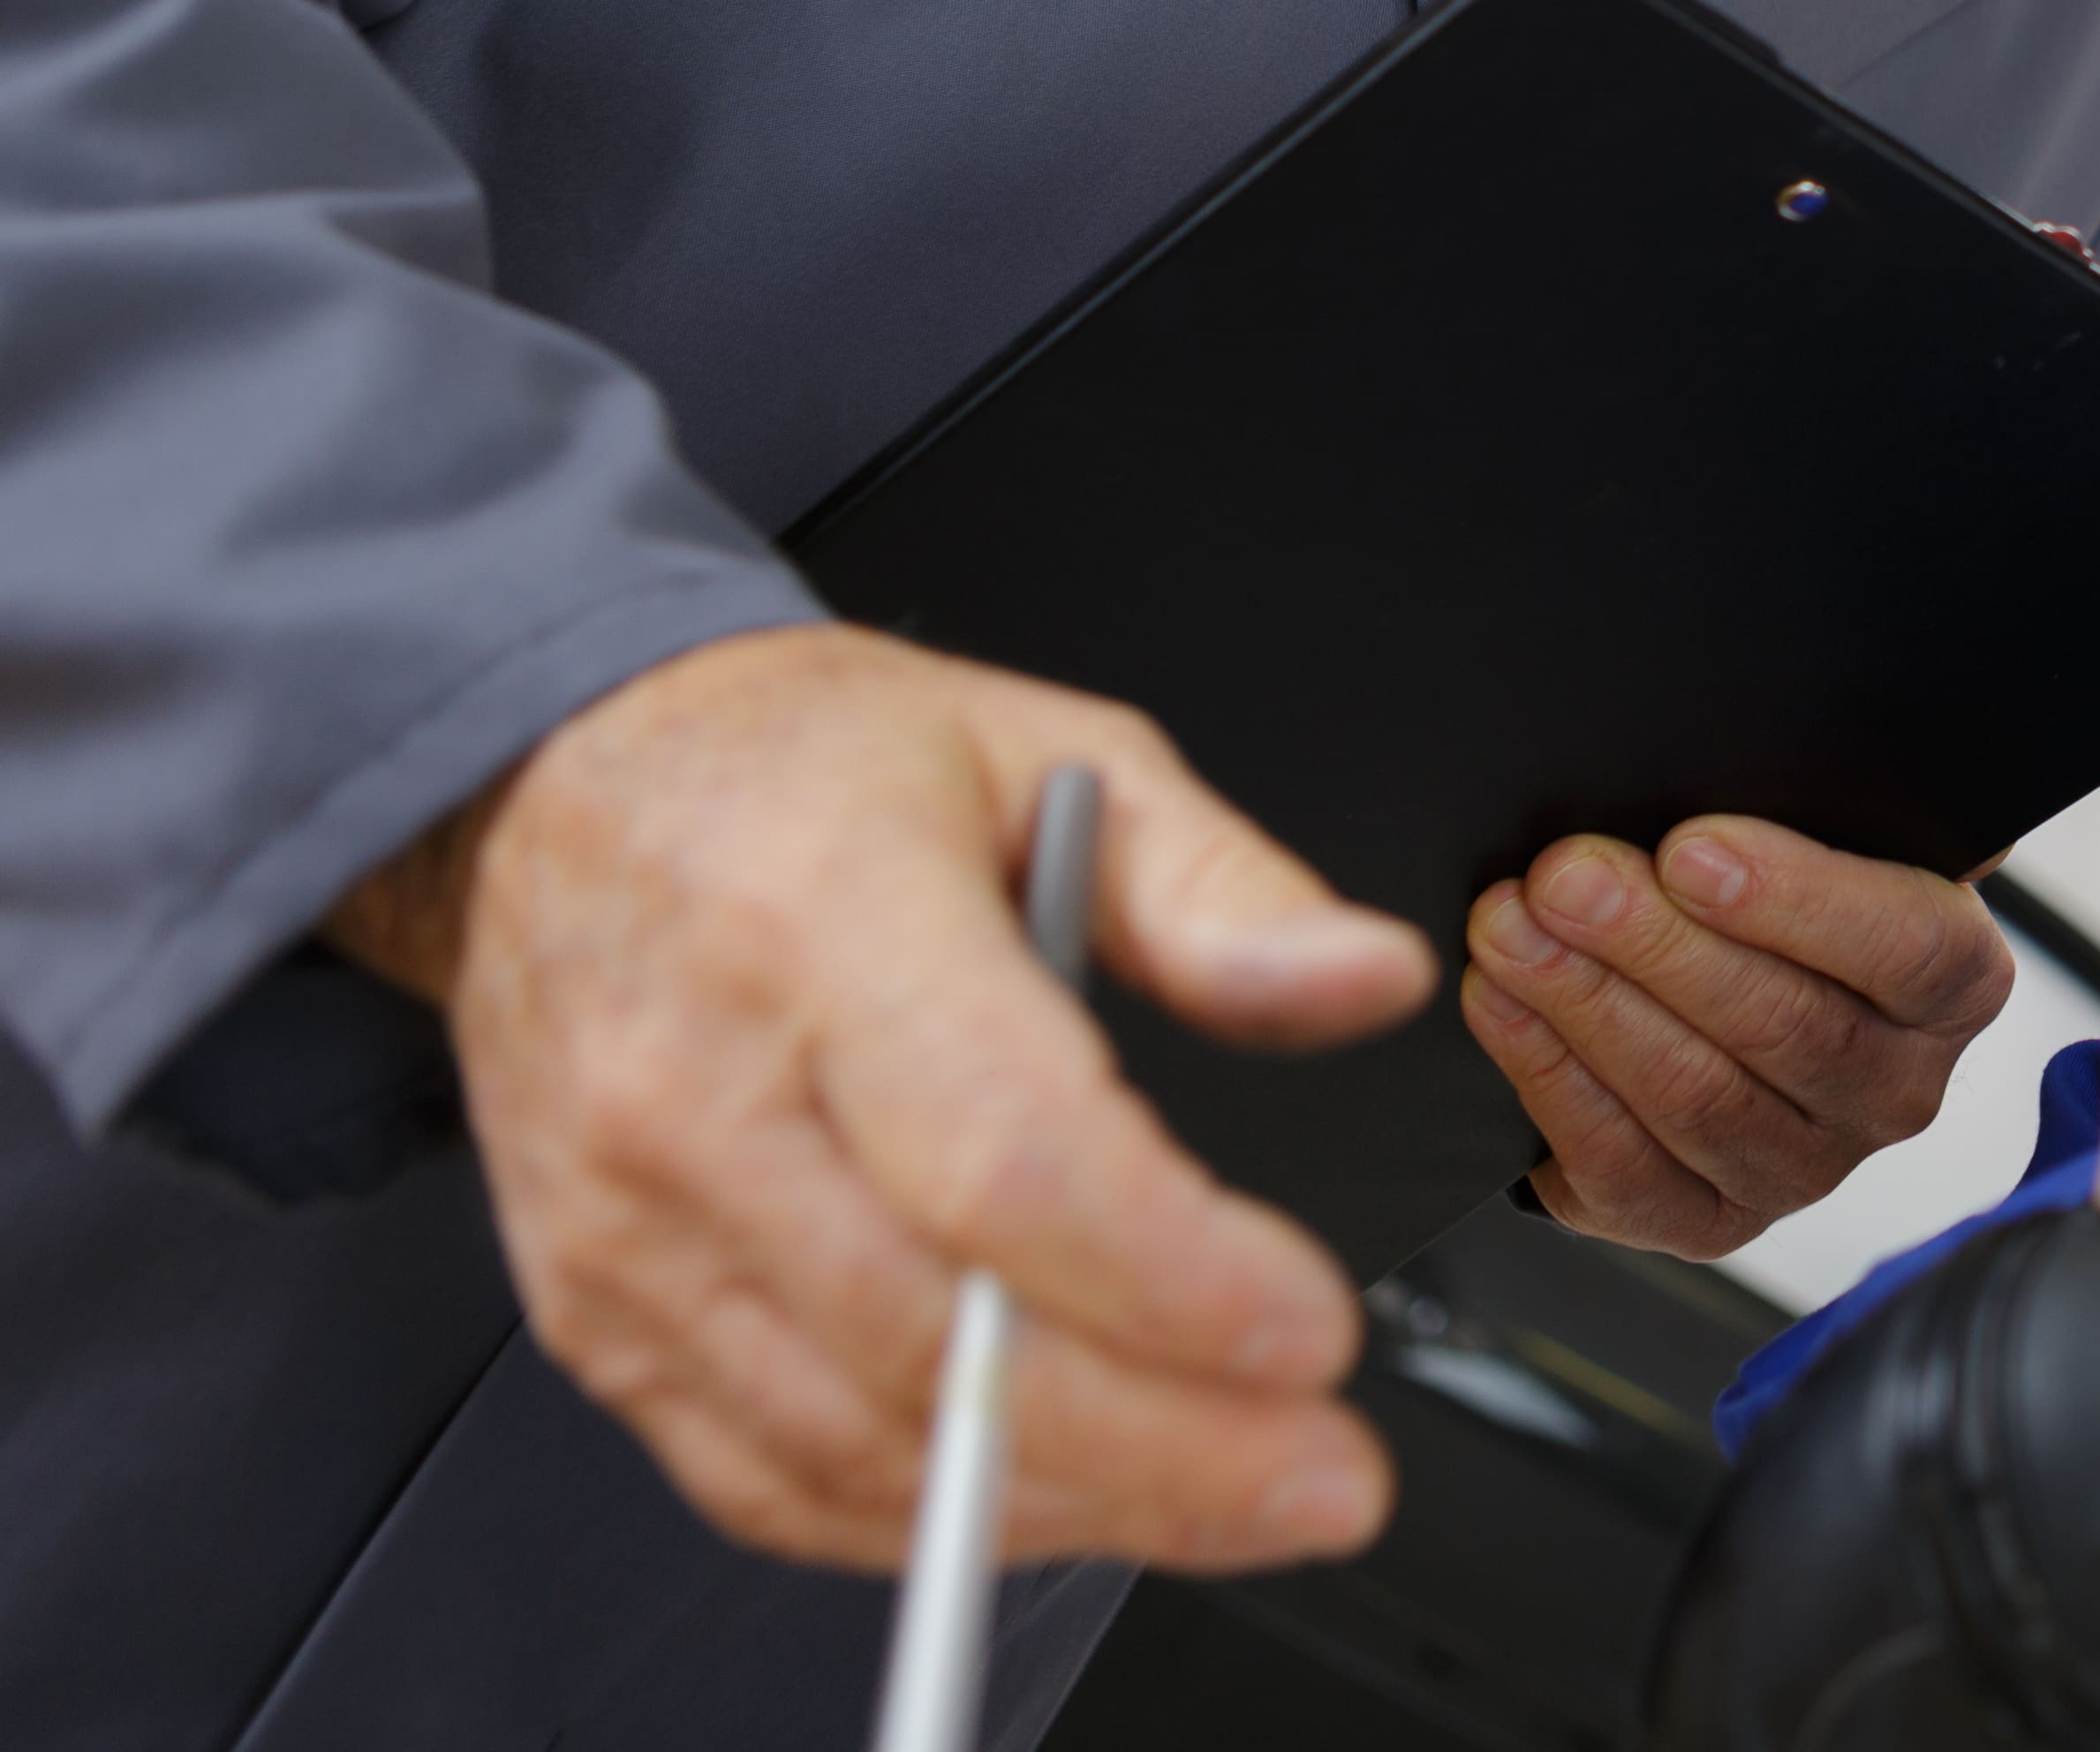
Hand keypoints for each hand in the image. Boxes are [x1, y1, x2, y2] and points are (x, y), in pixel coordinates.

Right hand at [335, 624, 1438, 1570]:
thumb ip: (1223, 888)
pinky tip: (1073, 1502)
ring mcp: (629, 1229)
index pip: (1002, 1155)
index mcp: (822, 927)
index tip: (1311, 1334)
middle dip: (1161, 1444)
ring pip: (854, 1439)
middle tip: (1323, 1480)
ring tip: (1242, 1501)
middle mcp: (699, 1096)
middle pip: (936, 1335)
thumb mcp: (1057, 754)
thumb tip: (1367, 978)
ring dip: (1070, 1504)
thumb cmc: (810, 770)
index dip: (1169, 1273)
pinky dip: (932, 1519)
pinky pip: (767, 1475)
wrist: (559, 793)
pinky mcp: (598, 1316)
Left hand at [1458, 818, 2016, 1256]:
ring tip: (1513, 928)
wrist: (1727, 988)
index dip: (1801, 899)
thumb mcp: (1827, 828)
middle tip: (1565, 877)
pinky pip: (1627, 1168)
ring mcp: (1802, 1168)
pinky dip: (1553, 1079)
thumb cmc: (1776, 889)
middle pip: (1785, 1024)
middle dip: (1656, 945)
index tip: (1691, 848)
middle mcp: (1894, 1089)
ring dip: (1589, 1004)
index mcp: (1953, 982)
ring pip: (1696, 1096)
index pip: (1909, 948)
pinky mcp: (1706, 1220)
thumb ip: (1828, 803)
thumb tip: (1783, 750)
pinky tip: (1506, 1006)